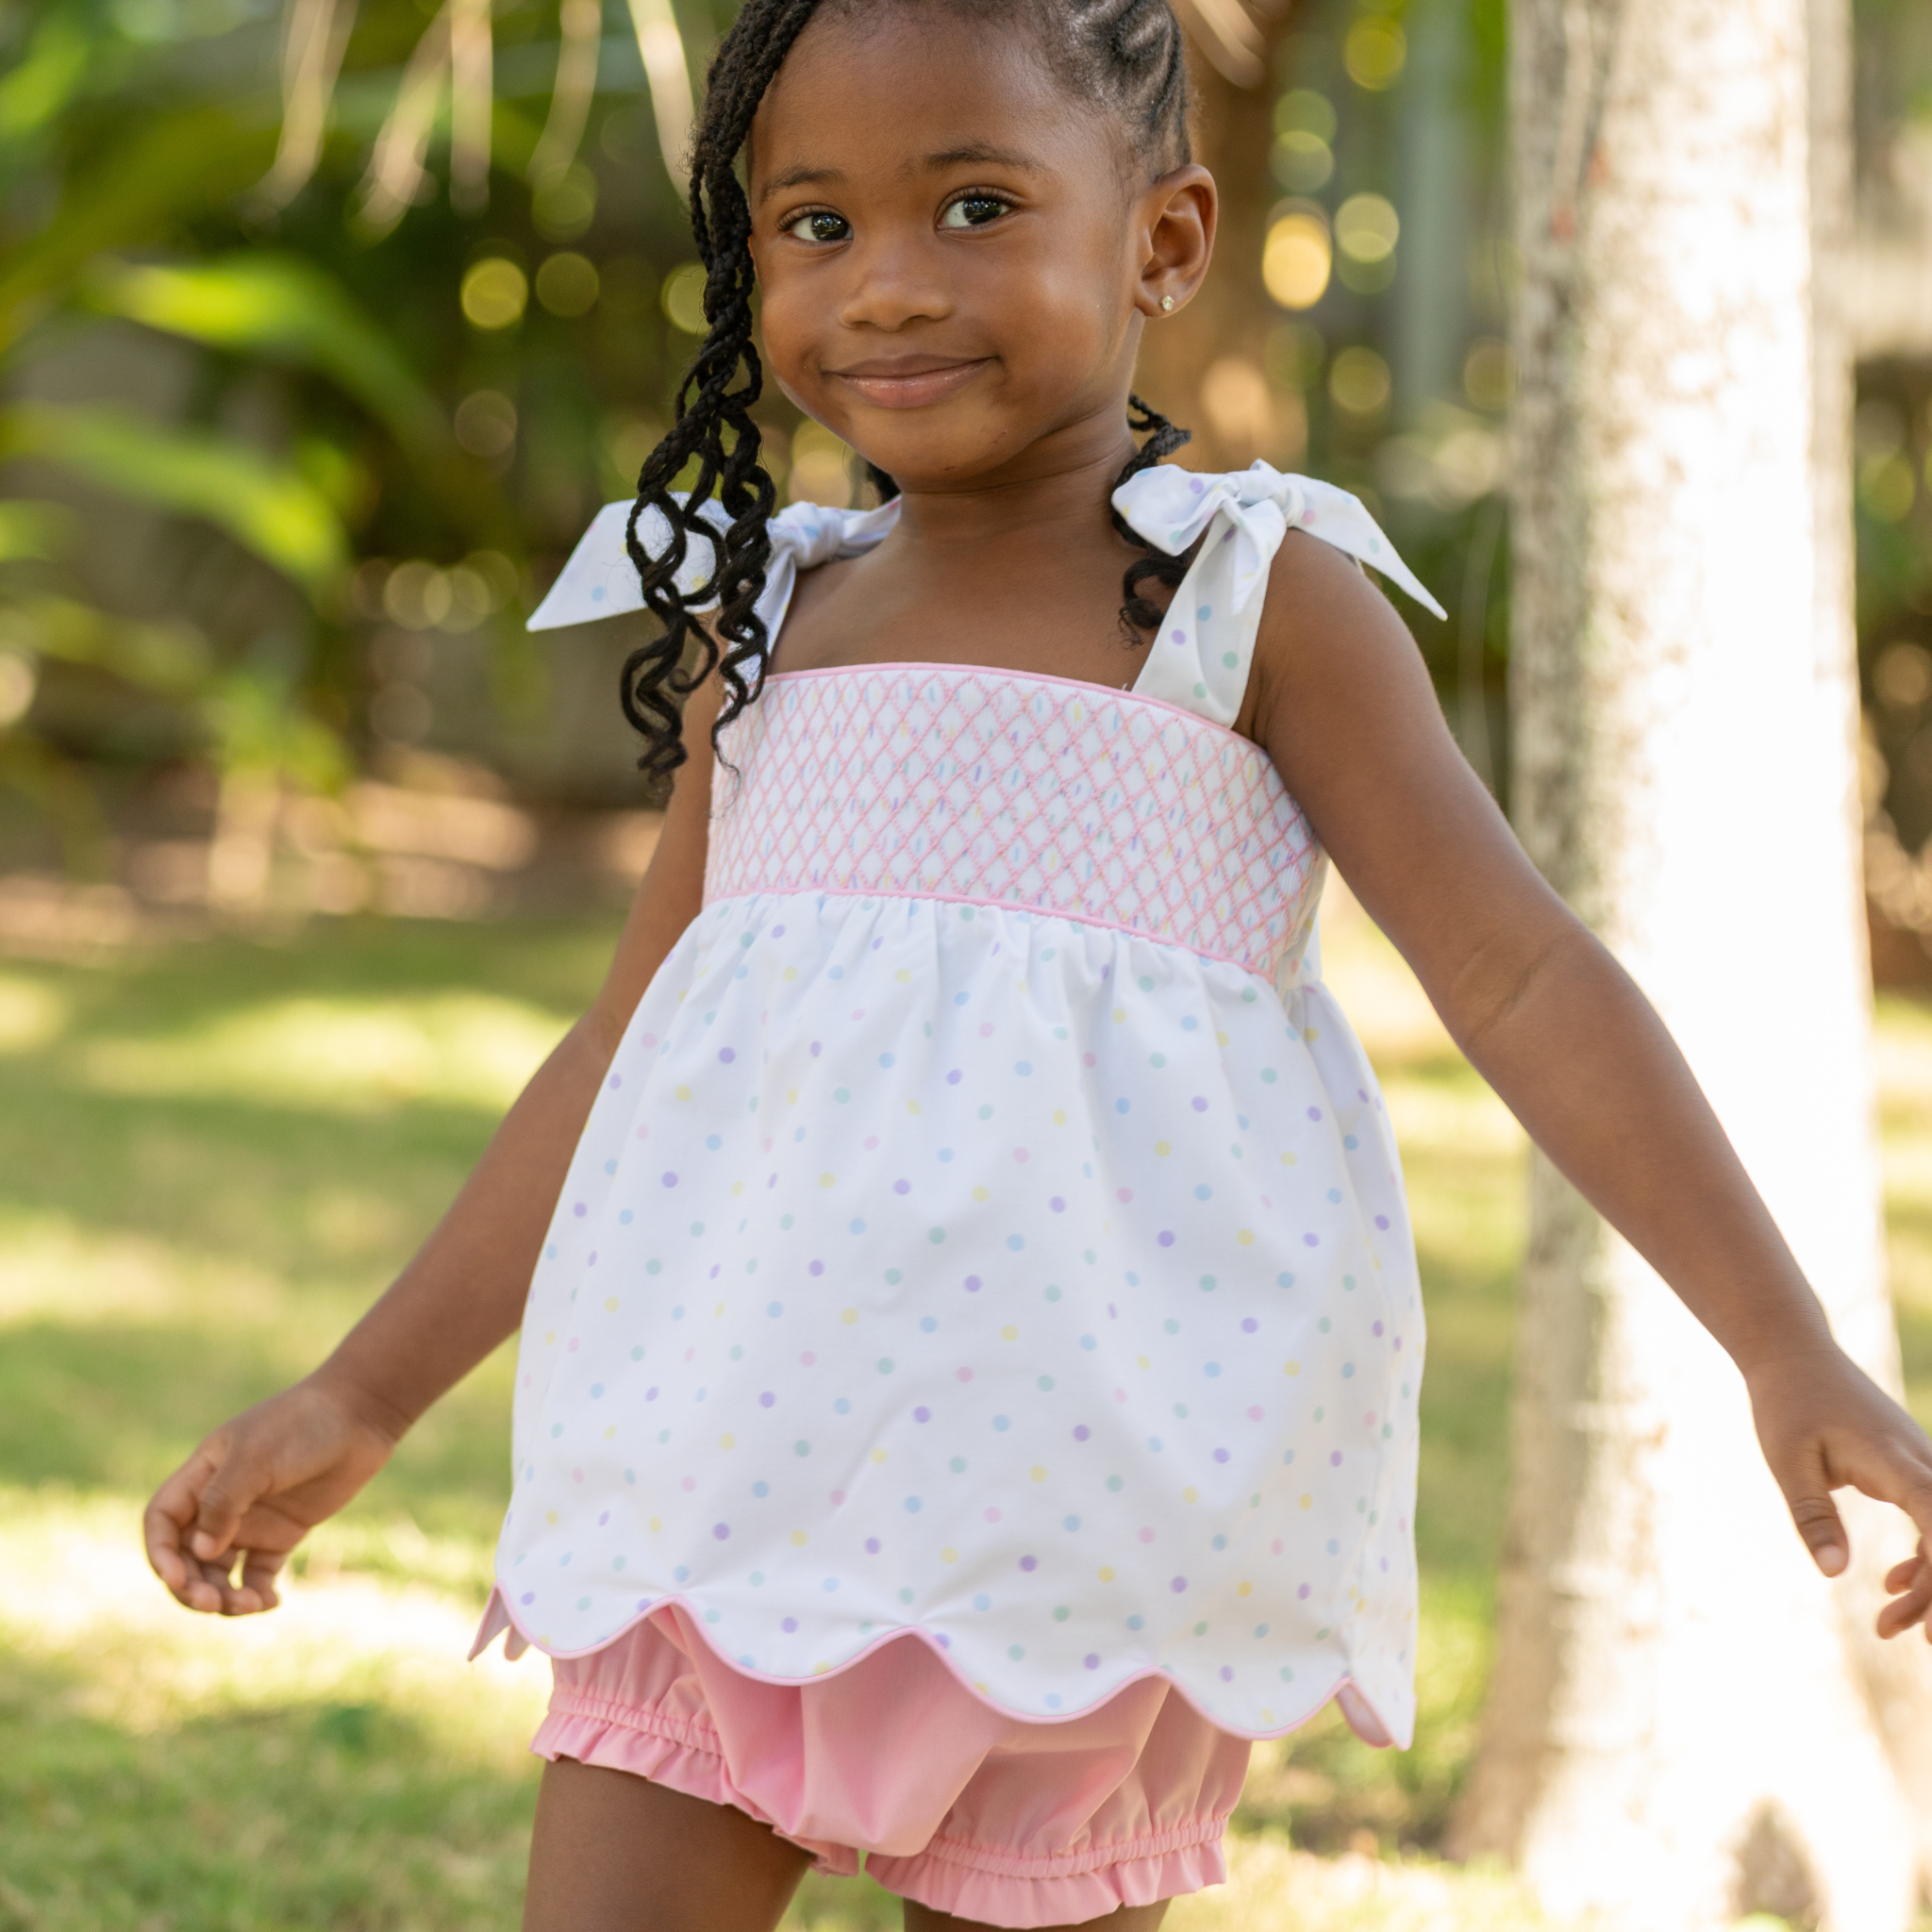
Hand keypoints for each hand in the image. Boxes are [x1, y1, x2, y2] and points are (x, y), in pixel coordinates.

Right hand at [143, 1375, 404, 1615]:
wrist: (359, 1416)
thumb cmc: (302, 1426)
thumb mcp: (255, 1457)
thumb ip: (223, 1502)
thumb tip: (201, 1552)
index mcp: (202, 1476)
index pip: (163, 1522)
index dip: (161, 1554)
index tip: (177, 1579)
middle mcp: (221, 1502)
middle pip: (187, 1557)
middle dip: (192, 1586)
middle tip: (215, 1602)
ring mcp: (251, 1521)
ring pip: (219, 1573)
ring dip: (225, 1597)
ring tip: (252, 1603)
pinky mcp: (282, 1534)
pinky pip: (257, 1575)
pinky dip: (257, 1593)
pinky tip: (271, 1601)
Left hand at [1747, 1345, 1931, 1640]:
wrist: (1793, 1354)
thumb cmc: (1787, 1403)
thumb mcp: (1788, 1461)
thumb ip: (1812, 1515)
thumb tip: (1833, 1573)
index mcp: (1895, 1461)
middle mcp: (1922, 1461)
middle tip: (1906, 1638)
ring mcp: (1920, 1462)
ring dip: (1929, 1581)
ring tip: (1888, 1625)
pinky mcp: (1909, 1466)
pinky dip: (1923, 1554)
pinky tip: (1892, 1584)